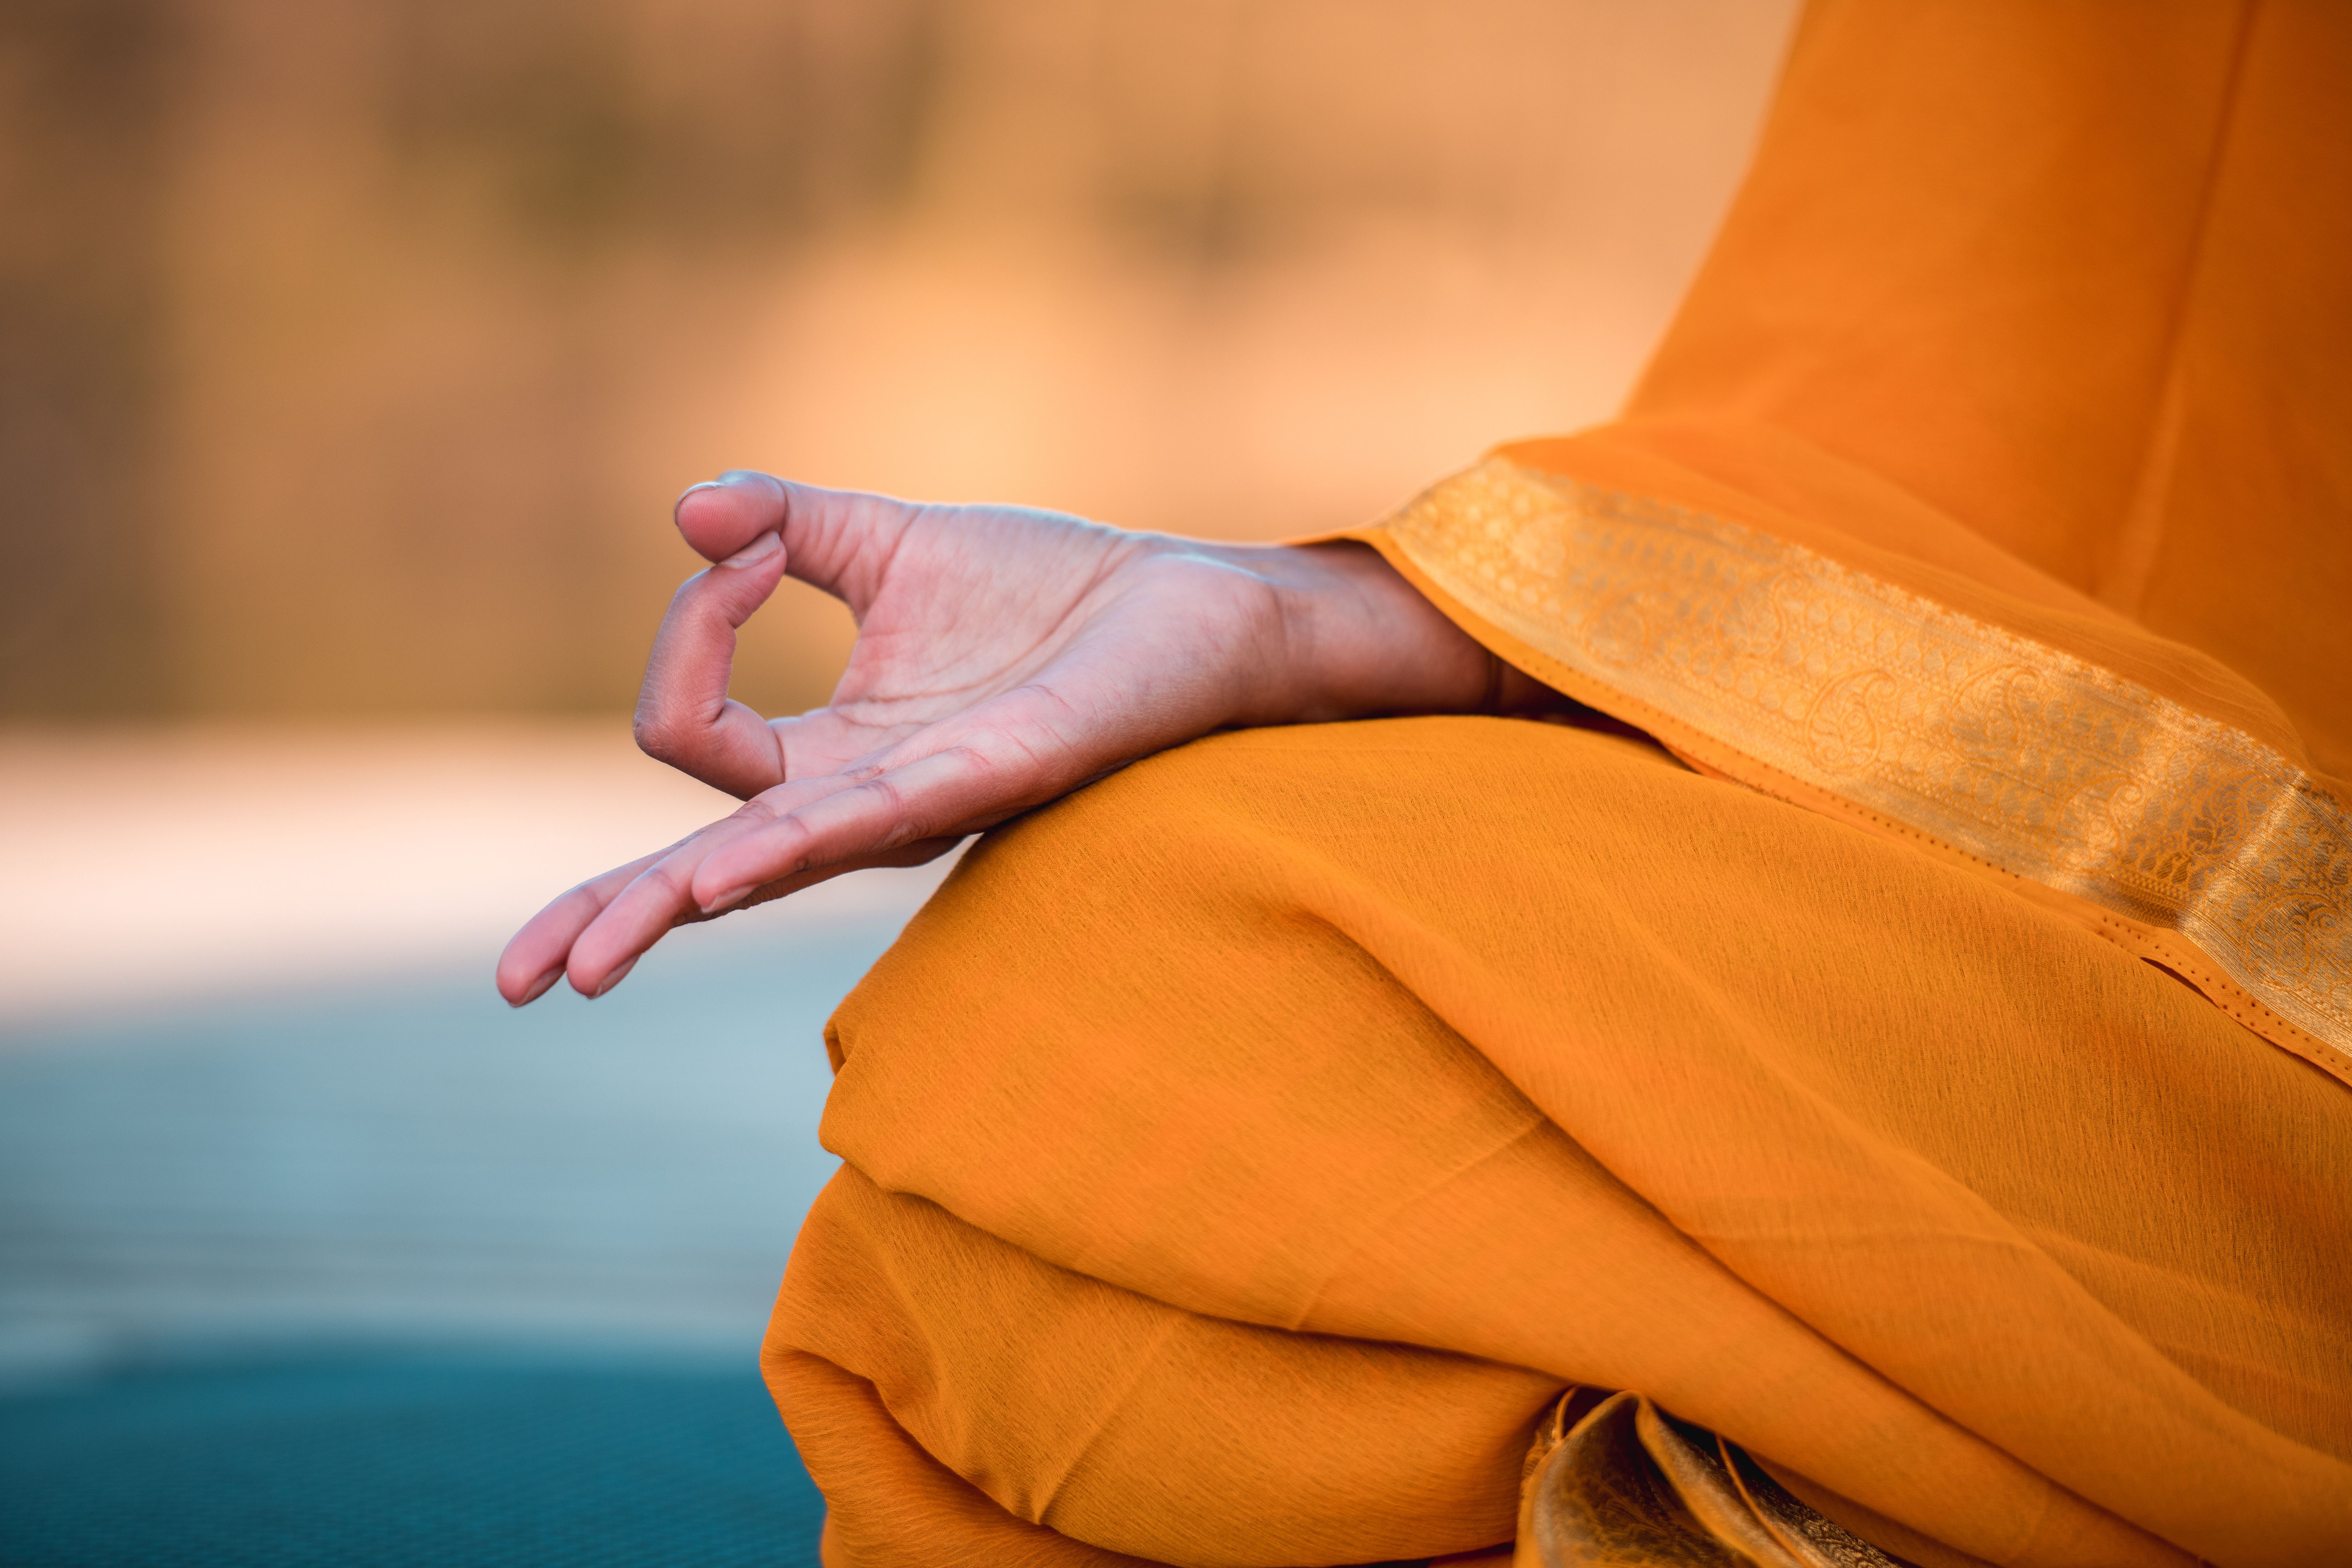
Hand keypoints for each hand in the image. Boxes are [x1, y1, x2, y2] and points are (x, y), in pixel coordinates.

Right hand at [496, 471, 1555, 1004]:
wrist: (1181, 602)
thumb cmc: (1049, 590)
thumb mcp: (888, 542)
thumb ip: (790, 526)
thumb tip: (689, 510)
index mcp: (830, 757)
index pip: (695, 734)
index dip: (691, 627)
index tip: (756, 543)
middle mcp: (860, 804)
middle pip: (699, 873)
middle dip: (607, 916)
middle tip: (524, 980)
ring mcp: (920, 805)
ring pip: (764, 869)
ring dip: (668, 905)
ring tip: (584, 961)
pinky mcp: (989, 778)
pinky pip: (873, 819)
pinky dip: (795, 838)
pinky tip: (723, 877)